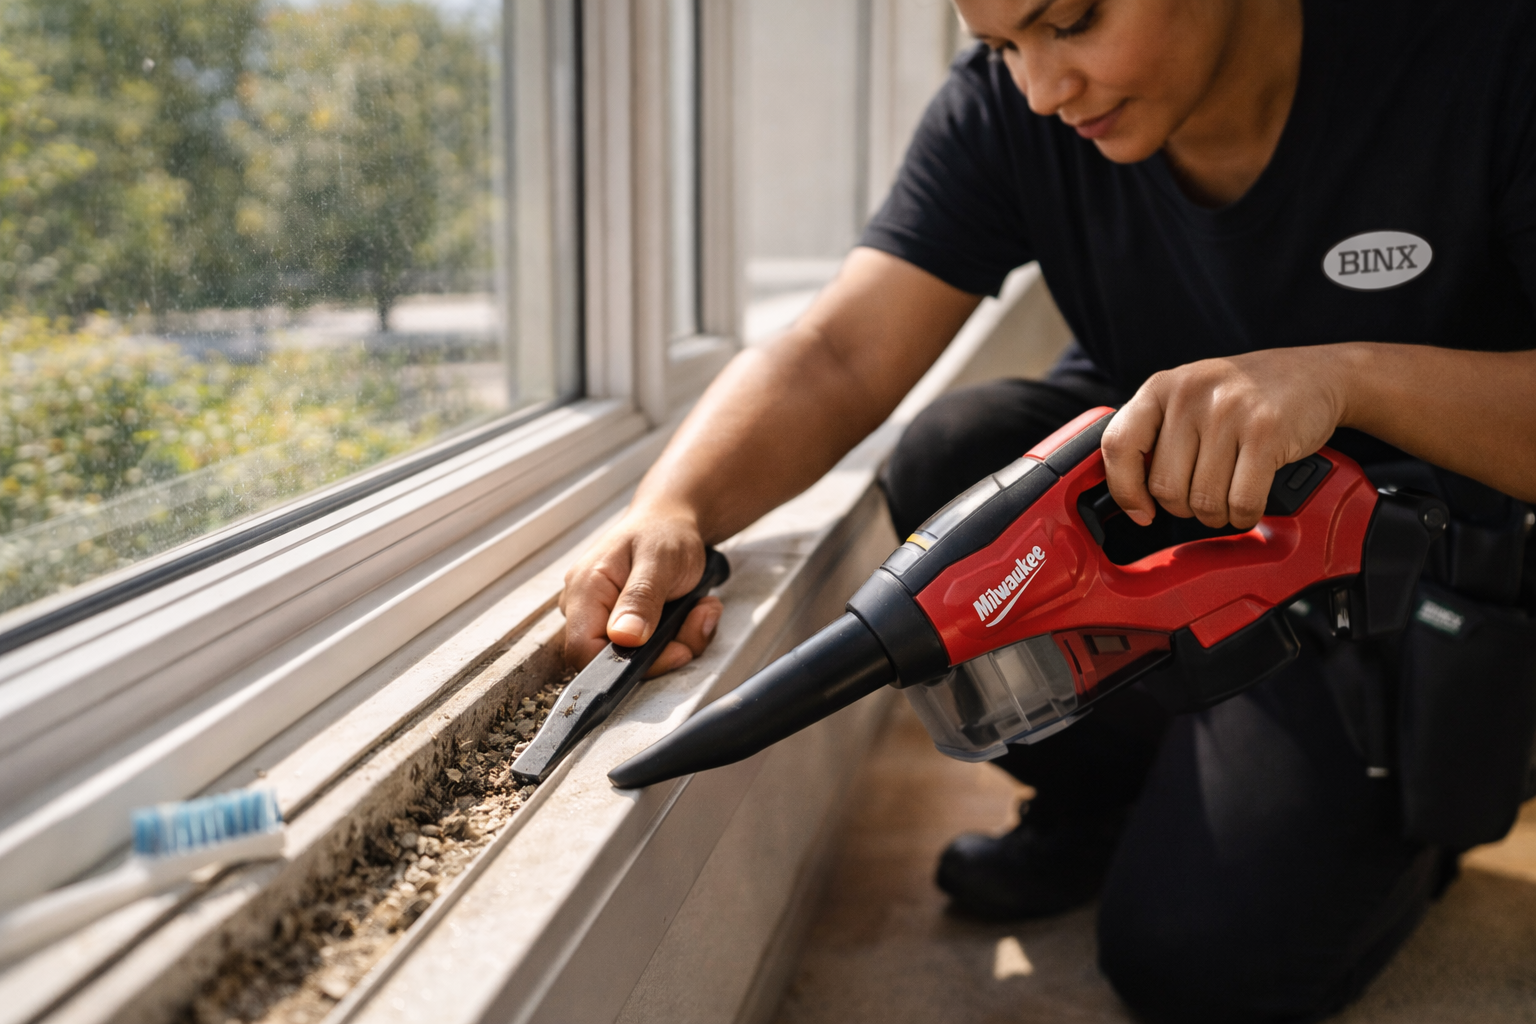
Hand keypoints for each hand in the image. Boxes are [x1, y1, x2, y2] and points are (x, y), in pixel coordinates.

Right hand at [560, 504, 723, 675]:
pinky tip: (692, 610)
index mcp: (585, 589)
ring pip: (637, 659)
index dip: (625, 664)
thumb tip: (625, 638)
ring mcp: (604, 617)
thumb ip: (641, 599)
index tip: (671, 650)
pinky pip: (649, 651)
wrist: (674, 521)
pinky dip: (679, 637)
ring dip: (680, 640)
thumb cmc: (664, 531)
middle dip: (664, 651)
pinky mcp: (624, 625)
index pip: (583, 651)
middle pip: (613, 661)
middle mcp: (586, 607)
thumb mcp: (659, 560)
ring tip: (699, 607)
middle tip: (697, 618)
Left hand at [1100, 347, 1349, 530]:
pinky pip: (1241, 501)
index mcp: (1161, 387)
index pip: (1119, 445)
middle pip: (1165, 486)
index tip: (1141, 511)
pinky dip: (1244, 515)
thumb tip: (1130, 493)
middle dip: (1184, 508)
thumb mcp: (1190, 398)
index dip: (1125, 489)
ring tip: (1228, 498)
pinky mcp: (1266, 431)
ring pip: (1203, 500)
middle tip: (1203, 497)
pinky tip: (1248, 504)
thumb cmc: (1245, 396)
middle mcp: (1191, 394)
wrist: (1316, 374)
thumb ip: (1156, 434)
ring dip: (1216, 514)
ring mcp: (1229, 411)